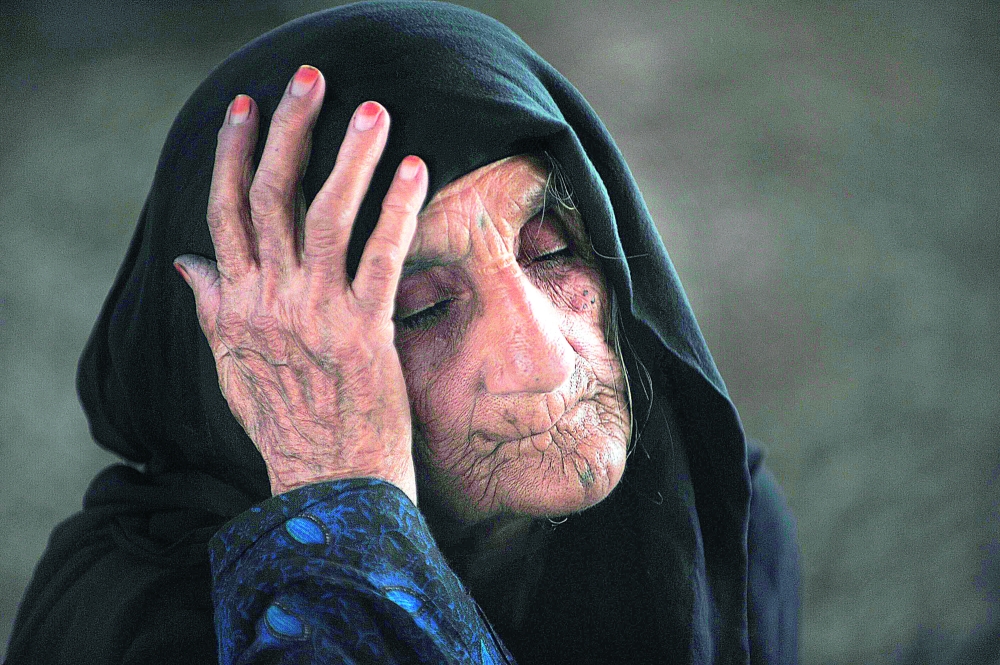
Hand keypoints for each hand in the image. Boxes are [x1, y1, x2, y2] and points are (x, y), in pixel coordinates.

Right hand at [172, 65, 426, 502]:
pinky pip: (381, 258)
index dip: (235, 155)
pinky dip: (397, 211)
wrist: (327, 482)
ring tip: (373, 110)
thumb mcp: (232, 365)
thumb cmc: (285, 424)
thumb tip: (185, 262)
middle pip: (271, 196)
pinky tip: (414, 170)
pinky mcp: (363, 332)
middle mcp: (268, 300)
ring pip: (325, 216)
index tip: (248, 107)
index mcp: (235, 303)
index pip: (227, 211)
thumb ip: (210, 308)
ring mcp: (315, 314)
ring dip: (349, 157)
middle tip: (310, 78)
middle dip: (289, 130)